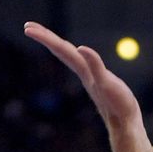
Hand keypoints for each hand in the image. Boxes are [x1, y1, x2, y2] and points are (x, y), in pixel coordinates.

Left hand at [24, 22, 142, 130]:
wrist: (124, 125)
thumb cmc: (118, 105)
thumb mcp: (107, 83)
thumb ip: (95, 65)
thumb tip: (81, 48)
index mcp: (83, 69)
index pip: (61, 49)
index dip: (45, 37)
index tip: (27, 28)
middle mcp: (82, 71)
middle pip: (60, 50)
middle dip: (45, 37)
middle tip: (28, 26)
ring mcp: (88, 76)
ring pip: (68, 55)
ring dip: (55, 44)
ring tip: (44, 36)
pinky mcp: (96, 80)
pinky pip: (79, 61)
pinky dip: (72, 53)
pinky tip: (74, 51)